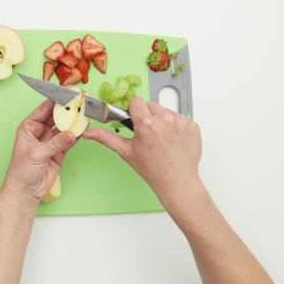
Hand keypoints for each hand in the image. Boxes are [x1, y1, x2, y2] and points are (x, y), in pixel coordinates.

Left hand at [3, 100, 76, 202]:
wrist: (26, 191)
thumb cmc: (22, 171)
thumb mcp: (37, 154)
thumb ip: (55, 143)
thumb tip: (70, 134)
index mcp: (29, 127)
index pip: (44, 108)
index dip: (56, 99)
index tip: (69, 93)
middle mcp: (40, 131)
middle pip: (56, 115)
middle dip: (68, 108)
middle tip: (81, 100)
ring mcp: (51, 140)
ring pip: (65, 126)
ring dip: (74, 120)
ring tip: (86, 112)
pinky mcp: (60, 150)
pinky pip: (70, 139)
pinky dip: (78, 134)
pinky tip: (85, 127)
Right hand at [84, 98, 201, 197]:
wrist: (176, 181)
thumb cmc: (152, 169)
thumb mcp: (126, 152)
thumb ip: (106, 138)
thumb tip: (90, 133)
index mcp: (146, 123)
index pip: (136, 102)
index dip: (134, 111)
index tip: (135, 121)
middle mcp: (165, 119)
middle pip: (151, 105)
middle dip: (148, 116)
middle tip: (148, 133)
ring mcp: (181, 122)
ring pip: (166, 111)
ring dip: (162, 120)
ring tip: (161, 139)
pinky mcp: (193, 126)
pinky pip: (181, 119)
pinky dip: (176, 127)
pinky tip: (173, 141)